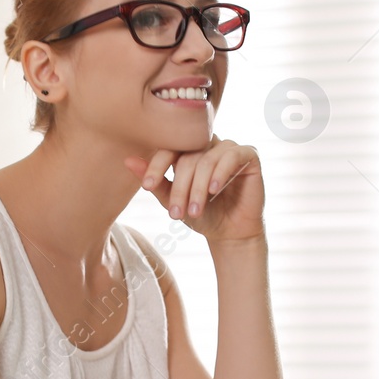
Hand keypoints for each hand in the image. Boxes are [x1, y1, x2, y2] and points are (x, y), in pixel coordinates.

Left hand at [122, 137, 264, 243]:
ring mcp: (229, 148)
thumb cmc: (203, 215)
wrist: (230, 234)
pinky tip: (214, 190)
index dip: (157, 165)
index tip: (148, 186)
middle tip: (175, 213)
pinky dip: (221, 173)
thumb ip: (155, 182)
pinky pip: (232, 156)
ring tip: (195, 211)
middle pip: (187, 157)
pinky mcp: (249, 155)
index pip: (169, 148)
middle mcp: (208, 145)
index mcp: (188, 151)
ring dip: (198, 188)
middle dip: (180, 187)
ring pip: (207, 159)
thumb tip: (128, 161)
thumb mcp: (173, 201)